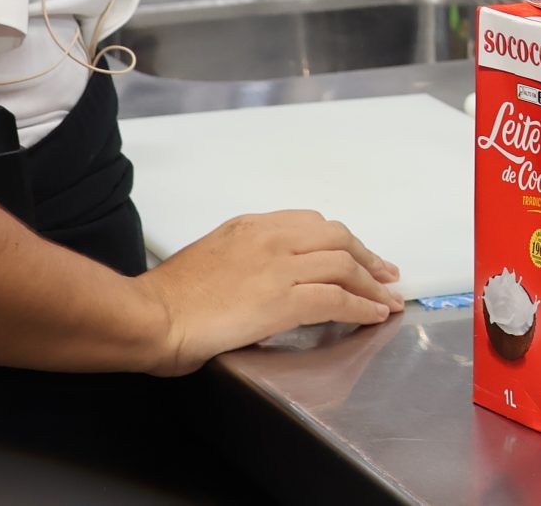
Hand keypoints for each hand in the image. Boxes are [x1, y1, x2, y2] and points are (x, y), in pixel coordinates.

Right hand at [138, 209, 404, 375]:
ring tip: (389, 298)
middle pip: (338, 238)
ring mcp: (280, 267)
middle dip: (367, 256)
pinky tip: (374, 314)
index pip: (311, 224)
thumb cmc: (168, 297)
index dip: (342, 240)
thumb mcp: (211, 257)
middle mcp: (271, 238)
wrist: (151, 316)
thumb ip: (243, 259)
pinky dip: (362, 307)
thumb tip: (262, 280)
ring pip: (344, 266)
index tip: (357, 253)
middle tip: (386, 273)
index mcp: (251, 226)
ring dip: (373, 285)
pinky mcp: (284, 300)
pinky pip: (337, 299)